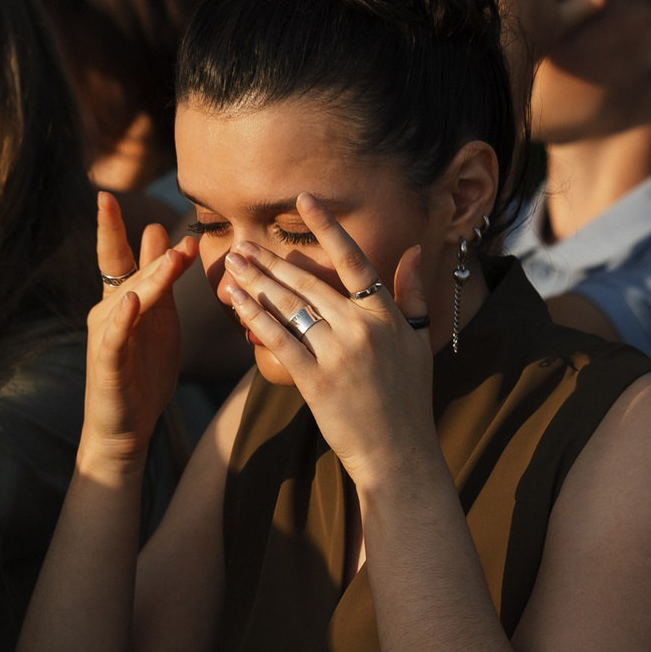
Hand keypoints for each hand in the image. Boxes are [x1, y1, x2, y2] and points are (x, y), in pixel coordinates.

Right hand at [81, 192, 197, 470]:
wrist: (126, 426)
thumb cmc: (143, 373)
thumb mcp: (159, 319)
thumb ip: (161, 280)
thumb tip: (162, 234)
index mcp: (121, 300)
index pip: (117, 256)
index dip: (112, 226)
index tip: (108, 194)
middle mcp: (107, 312)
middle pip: (128, 273)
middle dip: (149, 252)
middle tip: (171, 232)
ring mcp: (106, 337)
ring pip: (128, 300)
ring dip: (150, 279)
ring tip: (170, 258)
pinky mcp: (107, 364)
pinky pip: (115, 337)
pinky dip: (123, 319)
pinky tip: (131, 302)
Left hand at [215, 194, 441, 491]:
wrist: (398, 452)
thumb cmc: (409, 398)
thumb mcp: (418, 341)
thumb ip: (411, 294)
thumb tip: (412, 250)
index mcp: (385, 314)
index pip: (354, 260)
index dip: (329, 227)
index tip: (304, 199)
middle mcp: (361, 327)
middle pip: (309, 282)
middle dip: (271, 260)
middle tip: (241, 244)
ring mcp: (338, 353)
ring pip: (290, 307)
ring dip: (256, 282)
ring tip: (232, 265)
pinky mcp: (316, 379)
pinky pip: (279, 340)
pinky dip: (255, 319)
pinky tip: (236, 302)